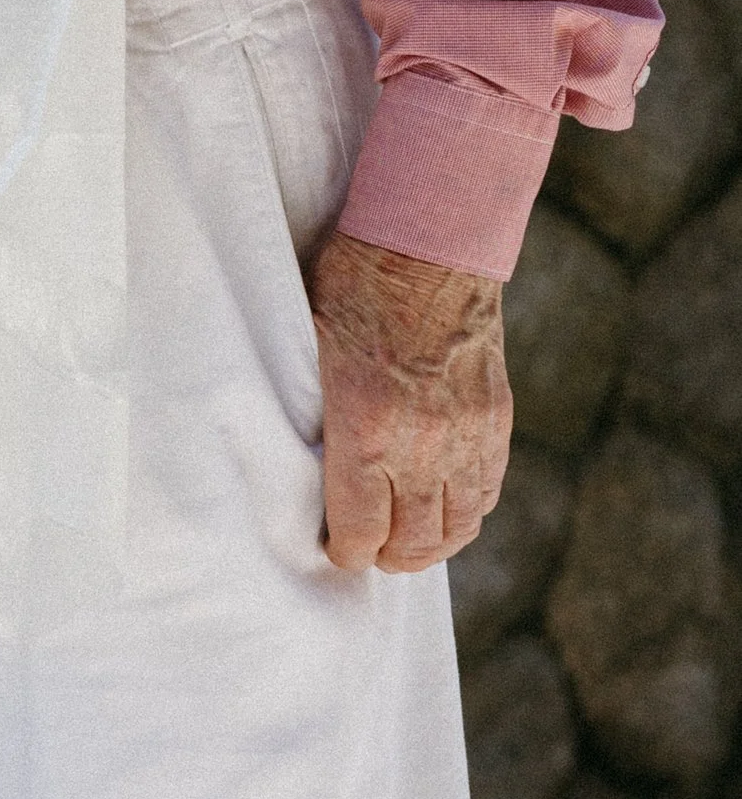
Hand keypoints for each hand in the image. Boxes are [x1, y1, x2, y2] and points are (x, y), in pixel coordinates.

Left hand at [310, 228, 509, 572]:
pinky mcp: (495, 418)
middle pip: (412, 542)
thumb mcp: (307, 347)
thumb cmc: (351, 284)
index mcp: (366, 428)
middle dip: (385, 557)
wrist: (426, 241)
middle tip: (366, 551)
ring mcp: (467, 434)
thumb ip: (313, 414)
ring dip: (430, 545)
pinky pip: (487, 490)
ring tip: (406, 544)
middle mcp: (423, 444)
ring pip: (458, 527)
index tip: (333, 548)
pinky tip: (444, 508)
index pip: (359, 530)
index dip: (344, 551)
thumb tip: (302, 463)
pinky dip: (466, 511)